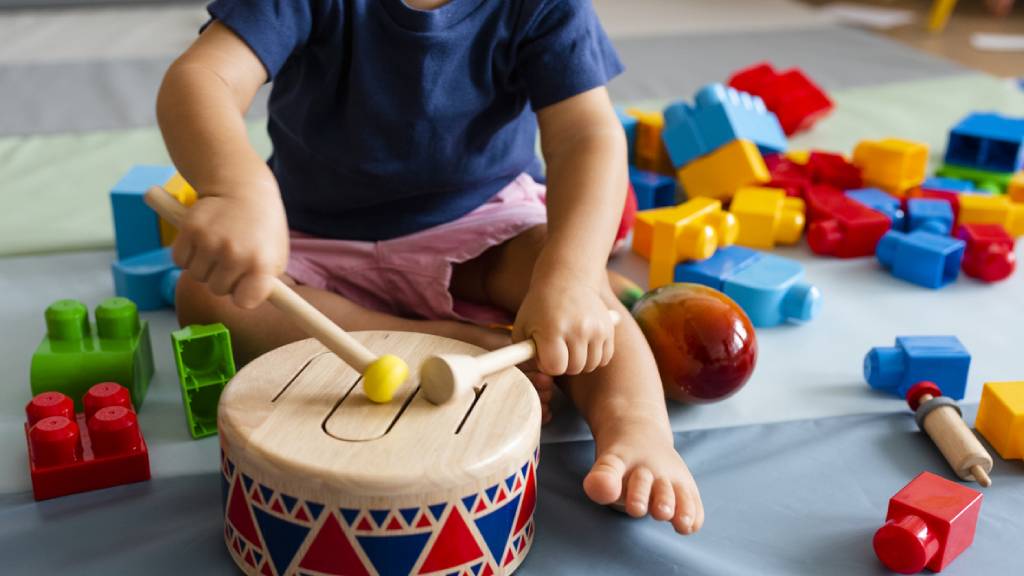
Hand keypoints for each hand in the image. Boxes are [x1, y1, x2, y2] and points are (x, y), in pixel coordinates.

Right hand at [171, 181, 288, 308]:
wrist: (244, 189)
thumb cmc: (262, 228)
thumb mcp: (276, 255)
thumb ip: (265, 283)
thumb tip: (249, 305)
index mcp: (262, 264)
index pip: (244, 302)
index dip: (241, 295)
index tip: (243, 286)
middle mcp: (236, 254)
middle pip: (217, 290)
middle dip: (222, 279)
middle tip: (231, 258)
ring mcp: (211, 242)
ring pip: (197, 276)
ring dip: (204, 266)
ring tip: (219, 246)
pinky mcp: (190, 229)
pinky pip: (179, 260)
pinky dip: (187, 254)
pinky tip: (202, 240)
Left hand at [513, 274, 615, 375]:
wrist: (567, 279)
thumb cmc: (540, 307)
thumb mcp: (522, 327)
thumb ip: (524, 355)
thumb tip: (539, 375)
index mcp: (553, 328)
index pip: (555, 367)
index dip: (547, 364)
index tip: (544, 352)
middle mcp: (578, 329)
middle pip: (574, 368)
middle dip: (563, 364)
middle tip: (557, 348)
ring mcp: (596, 329)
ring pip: (590, 365)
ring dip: (579, 361)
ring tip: (569, 345)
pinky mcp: (608, 328)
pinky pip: (604, 358)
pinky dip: (594, 357)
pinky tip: (583, 344)